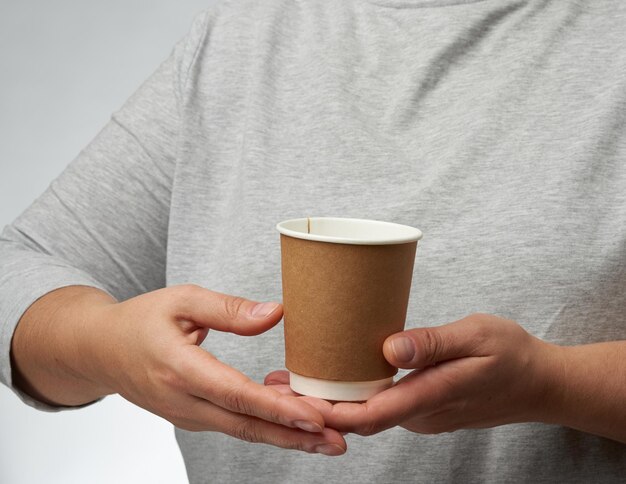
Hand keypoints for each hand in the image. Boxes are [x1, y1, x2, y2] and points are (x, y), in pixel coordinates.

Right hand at [12, 285, 345, 455]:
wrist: (101, 350)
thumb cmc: (141, 321)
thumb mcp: (182, 300)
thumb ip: (229, 309)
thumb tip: (276, 313)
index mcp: (178, 368)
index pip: (234, 394)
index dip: (276, 408)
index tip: (314, 417)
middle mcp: (183, 400)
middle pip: (245, 425)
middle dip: (294, 436)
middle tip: (337, 441)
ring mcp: (187, 414)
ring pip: (243, 430)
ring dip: (286, 436)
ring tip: (328, 439)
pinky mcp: (193, 416)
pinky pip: (234, 423)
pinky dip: (267, 424)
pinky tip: (296, 418)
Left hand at [265, 313, 561, 435]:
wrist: (540, 383)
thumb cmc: (512, 354)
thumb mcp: (479, 336)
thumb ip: (435, 343)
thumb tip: (391, 349)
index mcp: (431, 397)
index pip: (369, 414)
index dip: (327, 411)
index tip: (290, 399)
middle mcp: (420, 414)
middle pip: (358, 418)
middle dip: (316, 406)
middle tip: (276, 383)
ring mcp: (421, 414)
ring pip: (366, 414)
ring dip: (331, 401)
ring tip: (292, 378)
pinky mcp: (422, 406)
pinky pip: (379, 406)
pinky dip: (352, 396)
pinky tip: (336, 375)